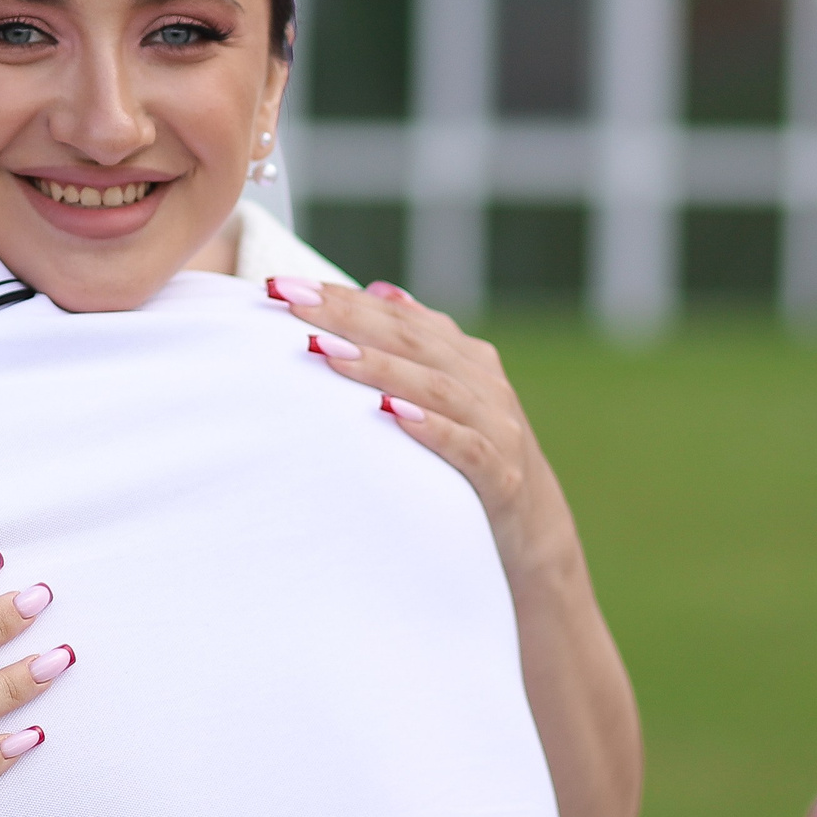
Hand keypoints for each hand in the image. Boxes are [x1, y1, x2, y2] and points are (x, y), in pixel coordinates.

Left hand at [265, 276, 556, 559]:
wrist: (533, 530)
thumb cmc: (471, 454)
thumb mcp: (448, 393)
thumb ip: (418, 342)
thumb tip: (379, 290)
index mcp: (464, 356)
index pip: (395, 316)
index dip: (341, 297)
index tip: (282, 286)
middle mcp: (483, 382)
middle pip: (410, 341)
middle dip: (347, 318)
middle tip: (290, 303)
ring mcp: (497, 426)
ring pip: (436, 386)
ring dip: (378, 366)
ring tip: (325, 350)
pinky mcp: (501, 475)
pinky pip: (466, 446)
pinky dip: (431, 427)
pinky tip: (391, 413)